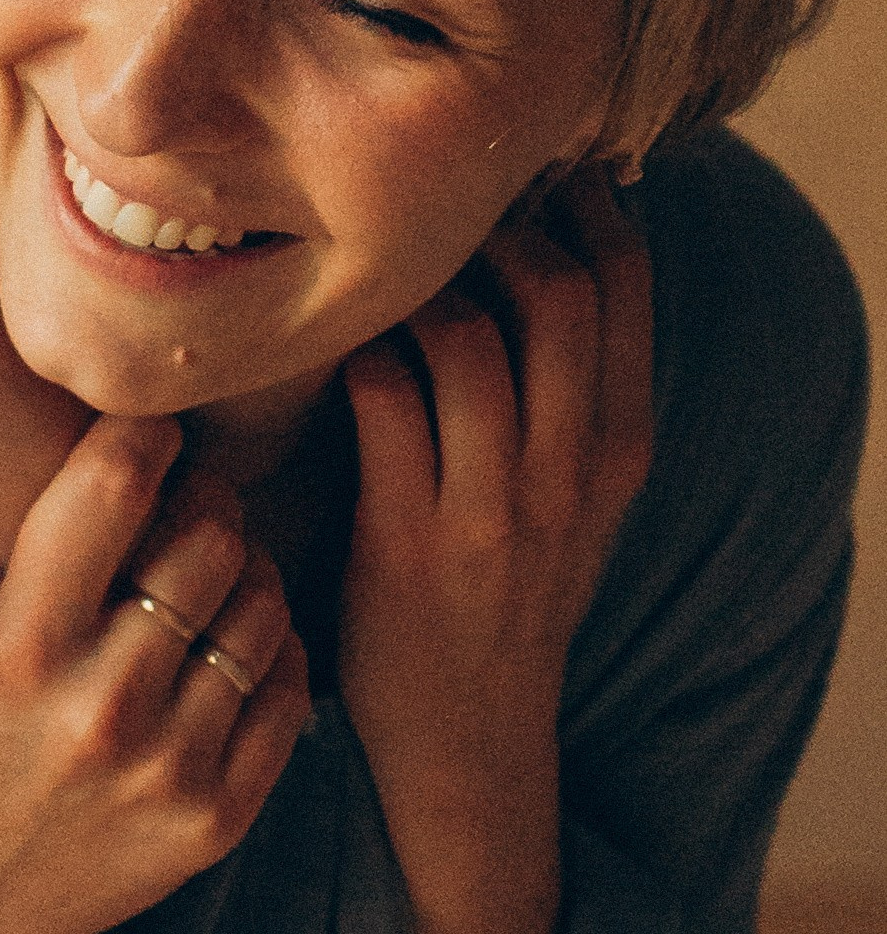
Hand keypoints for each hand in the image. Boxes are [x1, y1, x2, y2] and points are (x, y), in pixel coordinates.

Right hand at [0, 414, 310, 933]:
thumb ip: (52, 544)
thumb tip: (141, 440)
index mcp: (22, 645)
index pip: (112, 488)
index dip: (147, 437)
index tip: (153, 437)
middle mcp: (100, 705)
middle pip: (211, 539)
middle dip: (211, 504)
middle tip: (199, 507)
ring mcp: (169, 768)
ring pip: (264, 609)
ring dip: (250, 576)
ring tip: (221, 579)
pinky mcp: (218, 819)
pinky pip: (289, 691)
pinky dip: (274, 654)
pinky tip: (238, 650)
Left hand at [339, 167, 653, 933]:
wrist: (467, 751)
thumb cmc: (493, 605)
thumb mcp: (562, 503)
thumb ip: (552, 398)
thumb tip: (510, 267)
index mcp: (617, 447)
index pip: (623, 285)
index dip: (567, 212)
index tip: (501, 182)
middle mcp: (572, 468)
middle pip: (558, 290)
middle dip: (487, 232)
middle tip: (414, 221)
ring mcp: (498, 507)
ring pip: (472, 335)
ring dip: (406, 290)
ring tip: (355, 286)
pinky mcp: (413, 541)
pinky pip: (383, 401)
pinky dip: (346, 357)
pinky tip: (309, 354)